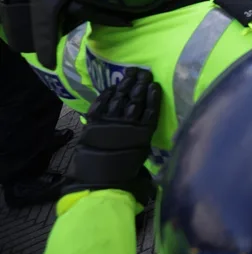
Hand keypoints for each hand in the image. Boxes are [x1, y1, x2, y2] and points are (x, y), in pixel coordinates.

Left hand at [64, 68, 161, 204]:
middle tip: (143, 71)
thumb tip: (151, 133)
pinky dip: (106, 95)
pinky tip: (111, 87)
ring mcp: (110, 121)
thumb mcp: (143, 159)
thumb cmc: (125, 174)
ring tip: (130, 73)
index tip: (154, 84)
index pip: (151, 108)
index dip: (153, 95)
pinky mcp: (94, 123)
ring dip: (125, 84)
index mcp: (143, 133)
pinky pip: (101, 104)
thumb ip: (146, 143)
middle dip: (140, 84)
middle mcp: (128, 124)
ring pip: (120, 98)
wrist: (99, 182)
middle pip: (136, 99)